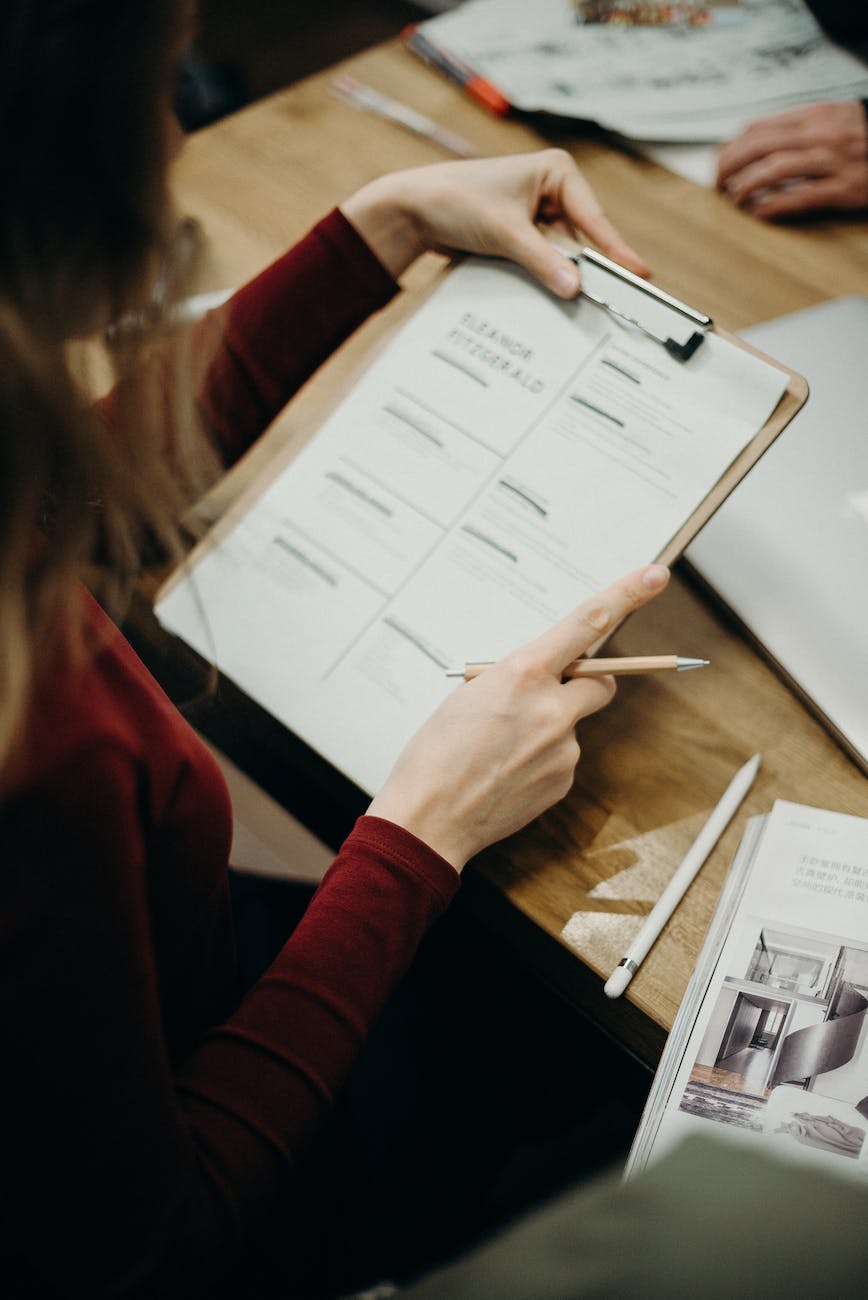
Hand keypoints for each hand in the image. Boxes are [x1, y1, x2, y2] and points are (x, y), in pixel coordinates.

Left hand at [340, 149, 648, 294]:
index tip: (639, 274)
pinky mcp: (524, 235)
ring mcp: (539, 214)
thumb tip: (575, 287)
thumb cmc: (456, 202)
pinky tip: (558, 294)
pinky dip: (548, 277)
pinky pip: (546, 261)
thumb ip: (542, 262)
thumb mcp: (505, 233)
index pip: (594, 218)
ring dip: (566, 276)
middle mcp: (553, 190)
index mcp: (557, 172)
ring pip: (564, 254)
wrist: (413, 210)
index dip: (616, 250)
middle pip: (583, 239)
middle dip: (591, 268)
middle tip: (618, 299)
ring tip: (589, 301)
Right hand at [367, 564, 669, 871]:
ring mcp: (563, 747)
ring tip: (500, 749)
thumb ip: (515, 678)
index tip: (655, 576)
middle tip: (553, 692)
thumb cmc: (436, 751)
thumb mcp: (470, 694)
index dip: (626, 595)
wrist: (429, 817)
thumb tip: (542, 677)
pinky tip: (507, 772)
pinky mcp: (564, 780)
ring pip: (574, 724)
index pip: (587, 623)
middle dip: (587, 681)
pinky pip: (563, 758)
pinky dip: (541, 760)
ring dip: (549, 728)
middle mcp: (552, 707)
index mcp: (522, 673)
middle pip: (601, 680)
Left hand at [716, 101, 867, 218]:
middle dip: (730, 165)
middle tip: (718, 183)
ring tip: (733, 198)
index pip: (761, 126)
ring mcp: (833, 161)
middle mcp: (822, 134)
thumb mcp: (833, 119)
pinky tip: (758, 213)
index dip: (732, 145)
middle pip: (760, 146)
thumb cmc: (865, 138)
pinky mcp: (844, 189)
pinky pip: (799, 197)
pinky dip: (773, 206)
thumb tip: (753, 141)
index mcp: (816, 114)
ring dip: (746, 186)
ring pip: (775, 170)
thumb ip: (797, 127)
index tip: (720, 160)